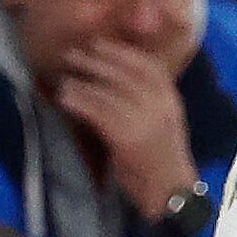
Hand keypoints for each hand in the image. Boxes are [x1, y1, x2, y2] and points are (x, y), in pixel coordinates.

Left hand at [55, 39, 197, 220]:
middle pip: (124, 74)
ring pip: (107, 91)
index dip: (122, 52)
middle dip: (96, 61)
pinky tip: (65, 98)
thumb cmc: (161, 159)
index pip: (149, 67)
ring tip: (65, 79)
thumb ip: (147, 102)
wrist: (170, 191)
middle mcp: (160, 106)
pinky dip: (78, 101)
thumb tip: (116, 79)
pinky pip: (97, 110)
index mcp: (171, 101)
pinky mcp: (126, 136)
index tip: (100, 44)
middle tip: (73, 55)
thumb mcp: (162, 124)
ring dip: (82, 81)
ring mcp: (144, 120)